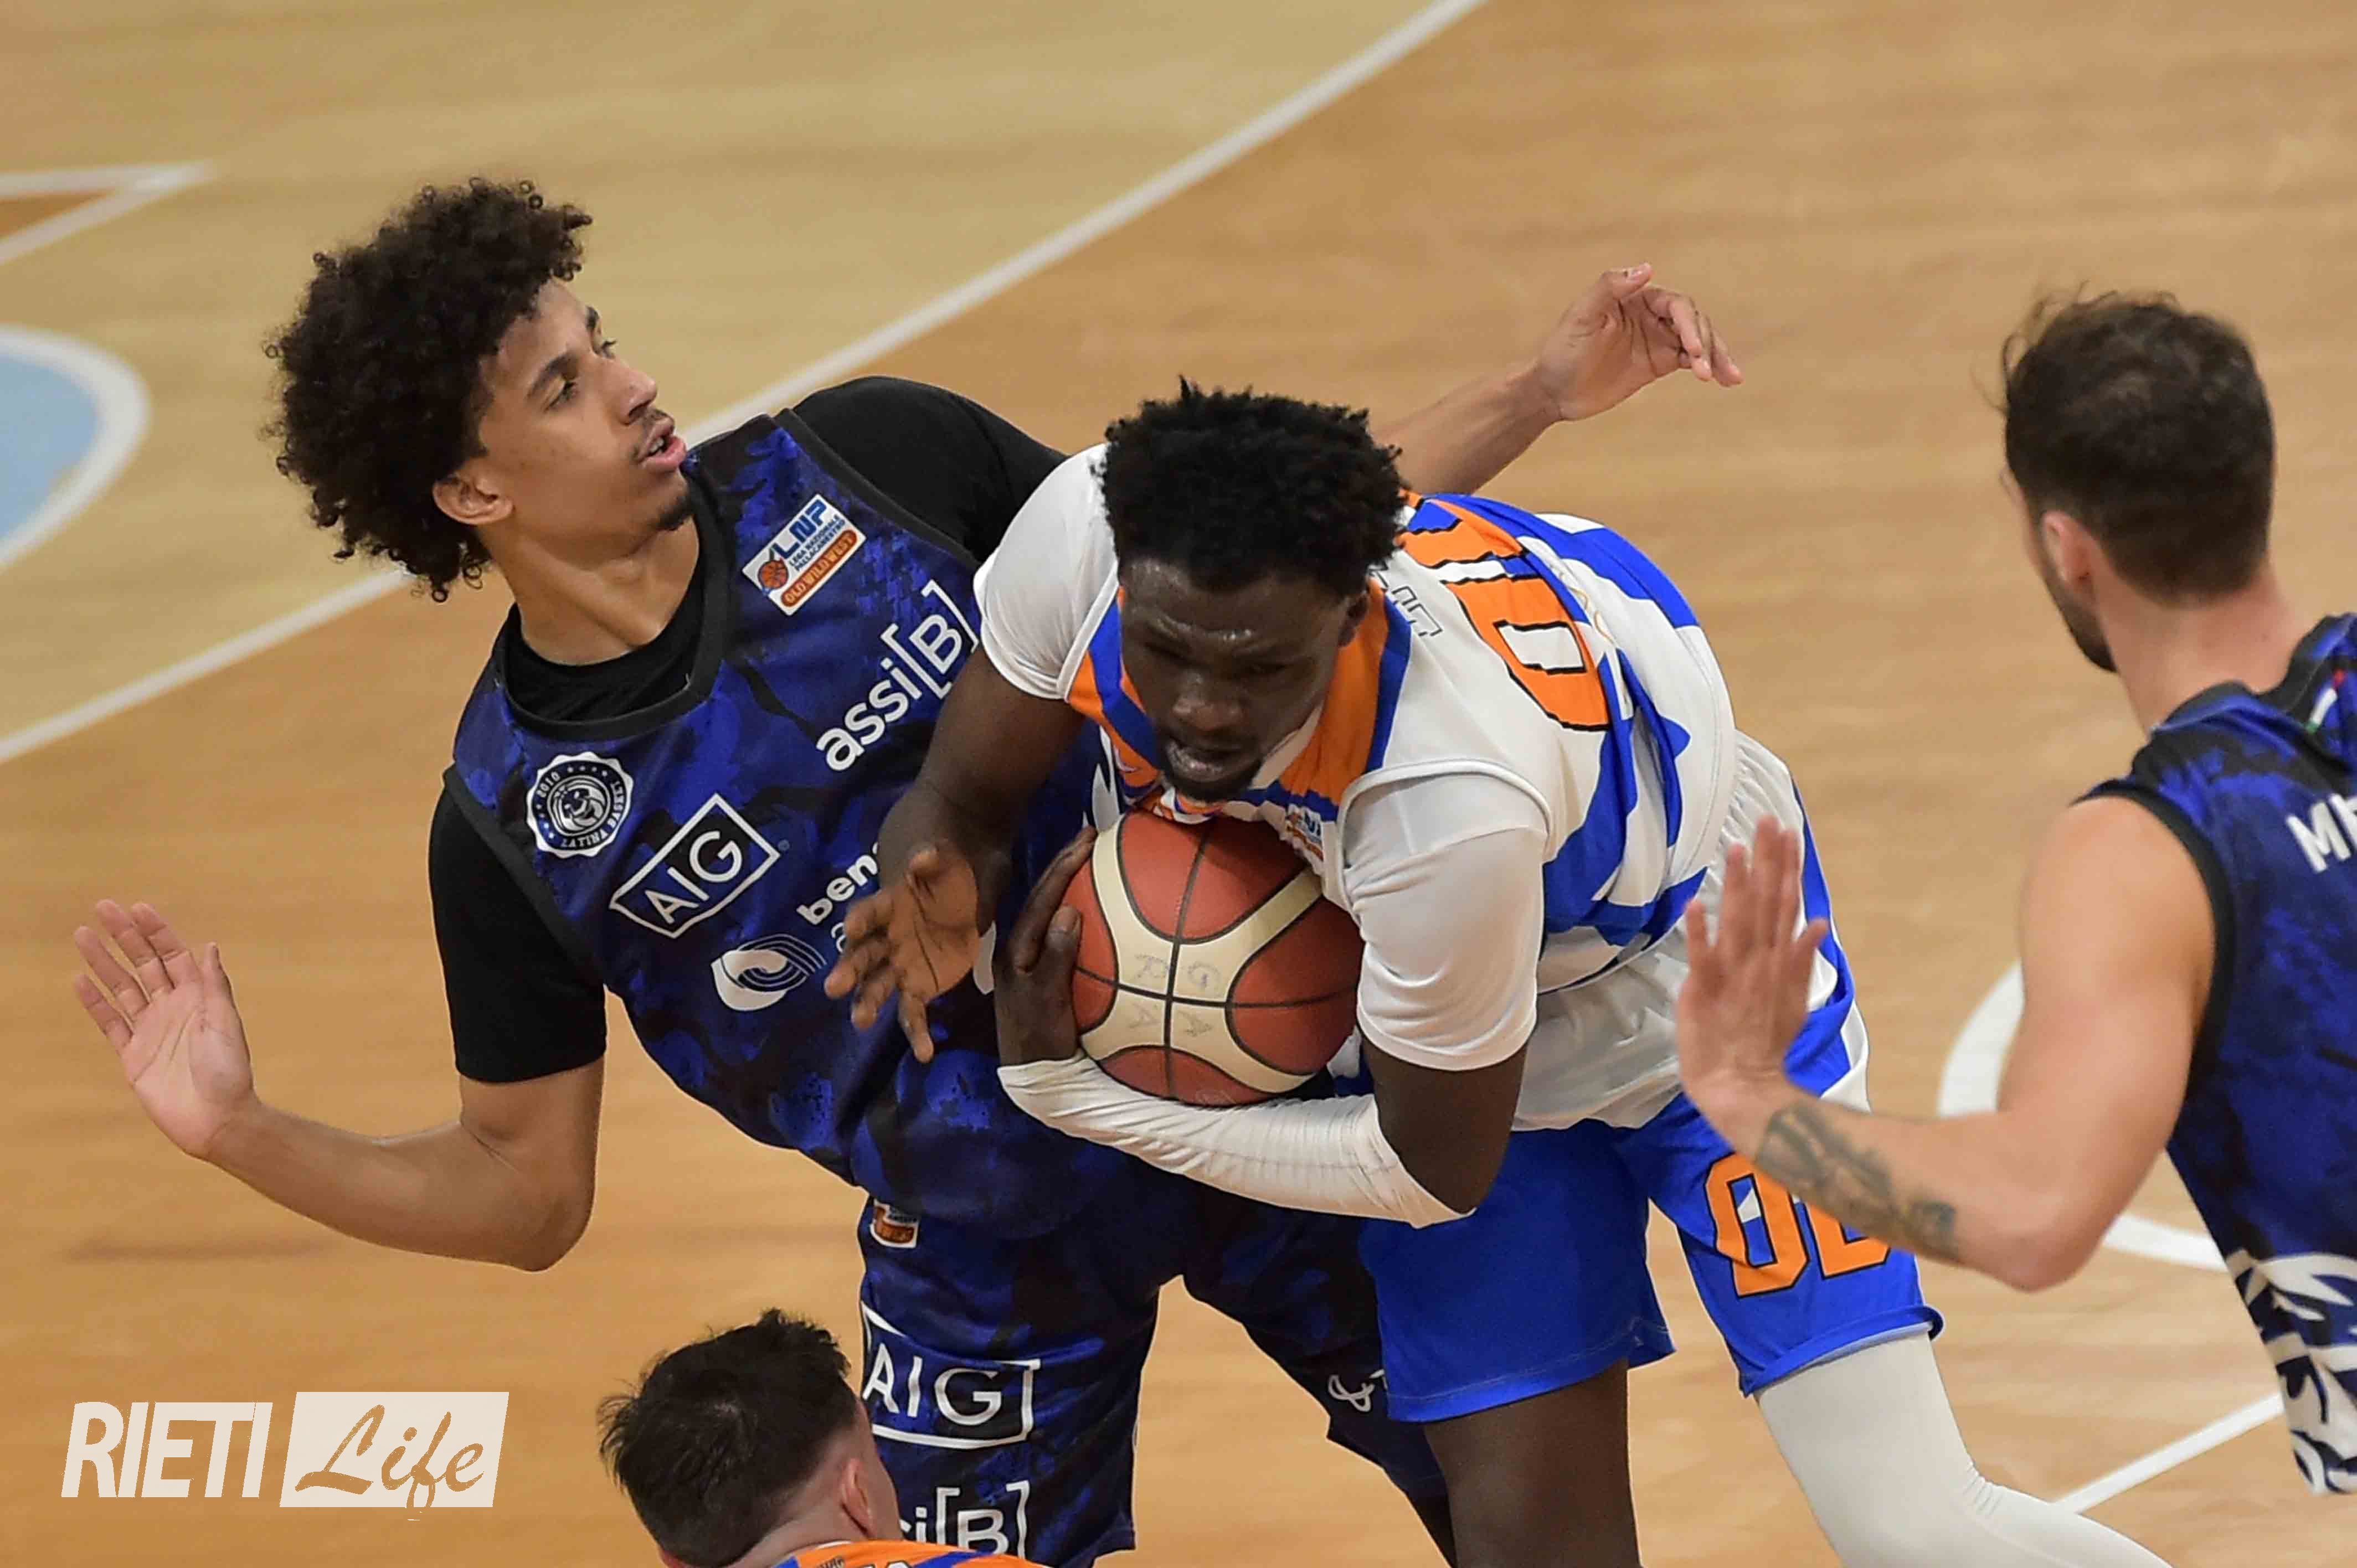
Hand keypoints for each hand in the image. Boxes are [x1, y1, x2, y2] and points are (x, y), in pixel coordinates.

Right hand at [71, 901, 257, 1160]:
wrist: (216, 1119)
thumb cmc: (229, 1072)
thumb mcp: (225, 1023)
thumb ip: (213, 985)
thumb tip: (209, 946)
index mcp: (198, 997)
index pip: (173, 955)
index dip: (157, 931)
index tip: (137, 908)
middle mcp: (173, 1008)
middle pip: (143, 964)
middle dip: (124, 936)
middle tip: (102, 908)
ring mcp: (151, 1029)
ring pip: (122, 987)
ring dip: (103, 962)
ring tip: (82, 935)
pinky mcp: (134, 1055)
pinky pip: (111, 1022)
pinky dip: (95, 1002)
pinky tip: (80, 981)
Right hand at [824, 844, 982, 1057]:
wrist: (964, 902)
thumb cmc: (947, 880)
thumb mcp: (946, 864)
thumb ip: (933, 861)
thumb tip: (924, 856)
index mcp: (887, 907)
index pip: (869, 913)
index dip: (860, 920)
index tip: (850, 929)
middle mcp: (884, 941)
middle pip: (862, 956)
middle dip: (849, 970)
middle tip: (834, 987)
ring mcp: (898, 967)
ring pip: (878, 988)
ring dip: (867, 1004)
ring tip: (859, 1022)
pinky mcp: (917, 988)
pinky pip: (913, 1013)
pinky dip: (916, 1034)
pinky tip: (922, 1054)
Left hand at [991, 828, 1097, 1068]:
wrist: (1034, 1077)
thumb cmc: (1038, 1041)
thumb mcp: (1045, 1003)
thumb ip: (1054, 959)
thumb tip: (1070, 910)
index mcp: (1015, 950)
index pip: (1041, 898)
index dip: (1063, 866)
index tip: (1087, 838)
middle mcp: (1020, 948)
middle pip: (1043, 896)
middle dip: (1065, 863)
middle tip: (1092, 834)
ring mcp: (1031, 959)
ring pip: (1049, 909)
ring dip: (1068, 881)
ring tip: (1091, 856)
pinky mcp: (1044, 970)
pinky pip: (1058, 929)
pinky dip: (1074, 907)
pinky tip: (1092, 900)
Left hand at [1531, 263, 1741, 421]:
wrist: (1553, 391)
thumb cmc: (1562, 350)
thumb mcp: (1581, 317)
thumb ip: (1610, 288)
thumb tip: (1646, 268)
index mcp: (1636, 297)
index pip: (1677, 305)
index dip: (1689, 324)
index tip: (1691, 350)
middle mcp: (1651, 314)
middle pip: (1694, 322)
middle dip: (1706, 344)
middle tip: (1705, 370)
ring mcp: (1657, 338)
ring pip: (1698, 341)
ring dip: (1716, 356)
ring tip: (1730, 378)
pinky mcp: (1658, 362)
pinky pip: (1691, 360)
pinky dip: (1709, 367)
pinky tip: (1724, 379)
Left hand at [1675, 820, 1824, 1146]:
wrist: (1744, 1086)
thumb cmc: (1764, 1043)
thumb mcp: (1794, 1000)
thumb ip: (1803, 959)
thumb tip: (1820, 922)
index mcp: (1778, 959)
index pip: (1784, 903)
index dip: (1786, 866)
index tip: (1787, 831)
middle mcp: (1759, 960)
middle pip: (1765, 902)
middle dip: (1766, 860)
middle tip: (1765, 819)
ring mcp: (1733, 974)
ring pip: (1737, 921)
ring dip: (1737, 884)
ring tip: (1736, 848)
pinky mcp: (1705, 990)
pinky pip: (1701, 956)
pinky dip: (1700, 932)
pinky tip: (1697, 903)